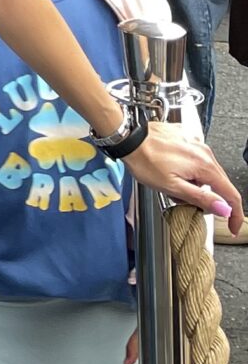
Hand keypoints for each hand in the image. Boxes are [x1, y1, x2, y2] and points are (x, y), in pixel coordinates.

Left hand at [125, 127, 243, 224]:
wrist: (129, 137)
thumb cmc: (145, 160)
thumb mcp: (172, 187)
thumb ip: (201, 198)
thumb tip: (224, 208)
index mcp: (204, 165)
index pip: (231, 194)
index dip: (234, 214)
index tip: (232, 226)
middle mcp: (204, 151)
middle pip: (218, 183)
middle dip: (206, 197)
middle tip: (184, 201)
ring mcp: (195, 142)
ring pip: (205, 171)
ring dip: (194, 183)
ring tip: (171, 184)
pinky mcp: (186, 137)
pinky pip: (195, 158)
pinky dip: (188, 169)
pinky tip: (171, 170)